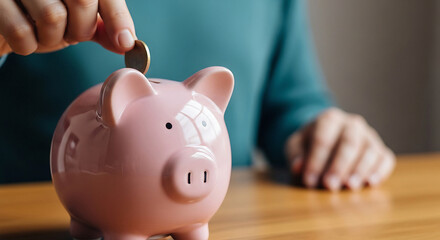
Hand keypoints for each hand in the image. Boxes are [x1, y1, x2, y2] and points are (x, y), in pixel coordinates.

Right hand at [0, 0, 135, 55]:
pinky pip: (22, 31)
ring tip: (44, 34)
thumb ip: (102, 27)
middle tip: (71, 34)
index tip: (125, 43)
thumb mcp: (75, 18)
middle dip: (82, 28)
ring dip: (53, 38)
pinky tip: (25, 39)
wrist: (2, 19)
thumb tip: (127, 43)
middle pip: (82, 0)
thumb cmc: (39, 15)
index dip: (118, 17)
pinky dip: (29, 46)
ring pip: (52, 16)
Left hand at [285, 108, 394, 190]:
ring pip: (369, 150)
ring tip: (349, 186)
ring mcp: (369, 136)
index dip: (315, 160)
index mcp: (329, 119)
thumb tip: (298, 167)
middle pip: (348, 143)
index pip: (323, 138)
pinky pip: (385, 158)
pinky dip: (380, 171)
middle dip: (338, 166)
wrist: (326, 139)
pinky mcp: (381, 149)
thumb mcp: (296, 145)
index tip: (308, 180)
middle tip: (329, 185)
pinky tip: (371, 183)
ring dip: (360, 170)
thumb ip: (295, 155)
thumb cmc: (309, 144)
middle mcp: (352, 124)